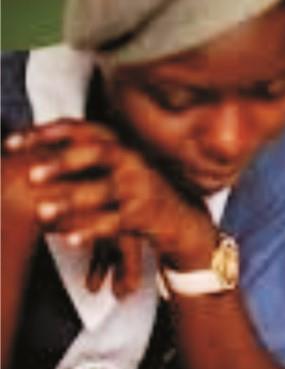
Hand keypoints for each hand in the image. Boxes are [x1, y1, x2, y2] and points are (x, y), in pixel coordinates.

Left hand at [4, 119, 215, 279]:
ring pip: (103, 191)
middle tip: (31, 174)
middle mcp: (132, 160)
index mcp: (119, 144)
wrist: (183, 218)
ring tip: (42, 212)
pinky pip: (115, 223)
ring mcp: (141, 187)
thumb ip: (82, 157)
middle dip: (63, 162)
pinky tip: (69, 239)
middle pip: (97, 153)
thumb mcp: (114, 167)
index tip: (11, 143)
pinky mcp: (146, 215)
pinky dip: (91, 231)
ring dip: (70, 201)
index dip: (45, 133)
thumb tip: (29, 151)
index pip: (81, 129)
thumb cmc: (136, 191)